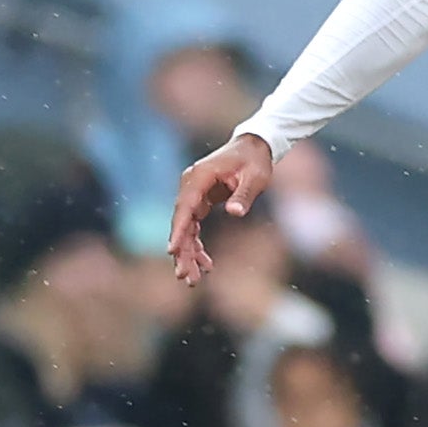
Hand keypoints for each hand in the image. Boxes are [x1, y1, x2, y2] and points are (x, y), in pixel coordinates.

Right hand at [170, 132, 273, 283]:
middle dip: (182, 251)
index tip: (172, 251)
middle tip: (185, 277)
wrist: (254, 146)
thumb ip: (244, 195)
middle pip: (182, 222)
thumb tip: (234, 213)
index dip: (179, 230)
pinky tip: (205, 264)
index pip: (185, 207)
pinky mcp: (199, 201)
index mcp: (199, 177)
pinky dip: (198, 245)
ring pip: (186, 228)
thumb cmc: (255, 160)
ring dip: (188, 253)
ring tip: (192, 279)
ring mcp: (193, 194)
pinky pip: (194, 227)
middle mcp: (190, 185)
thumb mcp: (255, 177)